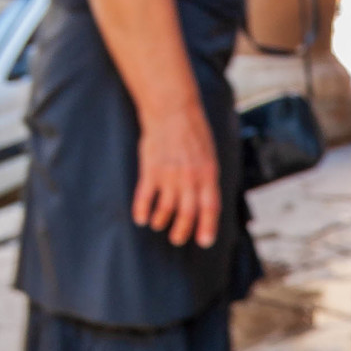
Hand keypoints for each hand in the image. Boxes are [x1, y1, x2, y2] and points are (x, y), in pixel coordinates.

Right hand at [133, 102, 220, 249]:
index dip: (207, 227)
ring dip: (162, 221)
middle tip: (177, 239)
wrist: (172, 108)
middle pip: (187, 213)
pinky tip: (141, 219)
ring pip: (166, 209)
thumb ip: (208, 177)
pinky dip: (142, 210)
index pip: (210, 208)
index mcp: (208, 174)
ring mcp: (169, 174)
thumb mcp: (209, 154)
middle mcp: (189, 178)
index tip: (204, 242)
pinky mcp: (150, 169)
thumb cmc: (193, 130)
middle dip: (182, 231)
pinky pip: (145, 196)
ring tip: (159, 225)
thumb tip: (208, 199)